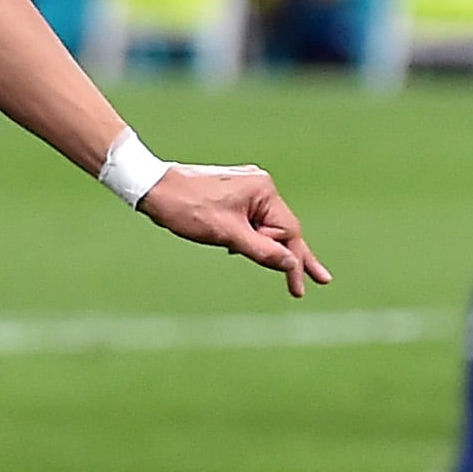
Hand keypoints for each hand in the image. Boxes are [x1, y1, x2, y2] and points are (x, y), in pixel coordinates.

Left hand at [136, 164, 331, 297]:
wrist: (151, 186)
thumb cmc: (186, 208)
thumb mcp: (226, 234)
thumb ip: (261, 250)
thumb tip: (291, 264)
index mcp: (263, 190)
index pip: (286, 231)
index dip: (294, 261)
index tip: (300, 287)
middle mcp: (259, 184)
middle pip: (280, 227)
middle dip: (292, 256)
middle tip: (321, 280)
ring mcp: (245, 186)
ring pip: (264, 225)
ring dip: (266, 247)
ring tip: (284, 273)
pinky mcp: (231, 192)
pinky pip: (250, 219)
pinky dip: (250, 236)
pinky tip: (240, 249)